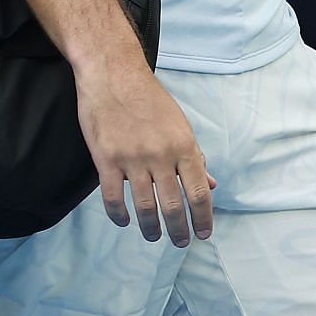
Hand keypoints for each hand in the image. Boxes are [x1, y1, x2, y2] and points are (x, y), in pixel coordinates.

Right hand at [75, 51, 216, 245]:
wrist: (113, 73)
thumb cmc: (148, 98)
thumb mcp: (179, 124)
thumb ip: (194, 156)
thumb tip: (210, 184)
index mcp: (183, 145)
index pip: (198, 192)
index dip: (203, 217)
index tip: (203, 233)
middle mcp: (160, 155)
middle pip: (172, 204)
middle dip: (179, 229)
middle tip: (180, 242)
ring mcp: (131, 158)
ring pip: (144, 206)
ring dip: (151, 228)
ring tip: (153, 236)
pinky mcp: (106, 159)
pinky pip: (112, 197)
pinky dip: (119, 215)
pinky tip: (125, 221)